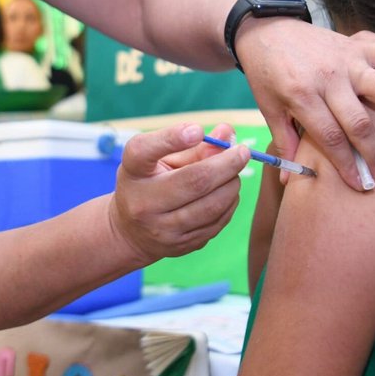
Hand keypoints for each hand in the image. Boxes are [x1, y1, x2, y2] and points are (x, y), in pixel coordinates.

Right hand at [109, 123, 246, 264]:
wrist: (131, 232)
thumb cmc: (149, 183)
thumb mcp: (160, 159)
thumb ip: (194, 144)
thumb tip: (228, 132)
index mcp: (133, 172)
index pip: (144, 151)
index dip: (172, 138)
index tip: (198, 129)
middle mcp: (142, 202)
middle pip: (195, 181)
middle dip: (227, 164)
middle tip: (243, 151)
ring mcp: (162, 229)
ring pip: (212, 205)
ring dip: (231, 184)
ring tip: (233, 173)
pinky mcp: (181, 246)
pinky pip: (217, 222)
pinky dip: (229, 203)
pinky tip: (227, 193)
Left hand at [235, 19, 374, 190]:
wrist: (265, 29)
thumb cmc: (266, 73)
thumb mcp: (269, 107)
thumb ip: (283, 141)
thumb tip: (288, 181)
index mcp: (303, 96)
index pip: (329, 137)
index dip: (346, 164)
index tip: (360, 186)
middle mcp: (329, 79)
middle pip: (359, 121)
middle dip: (374, 154)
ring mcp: (346, 61)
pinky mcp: (357, 46)